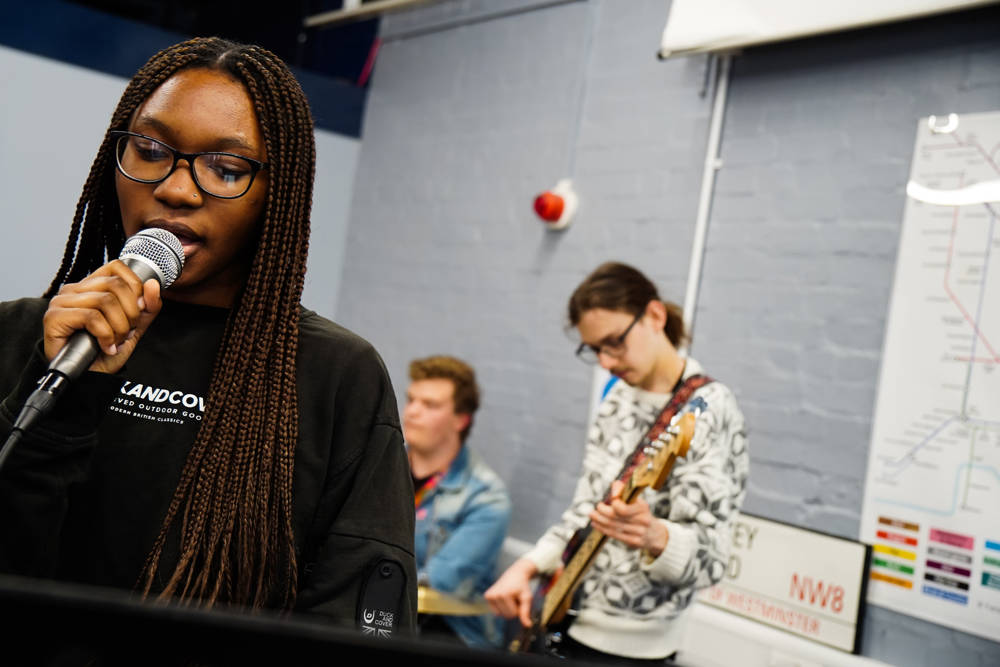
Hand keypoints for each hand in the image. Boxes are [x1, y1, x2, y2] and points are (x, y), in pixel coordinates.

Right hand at [43, 259, 162, 374]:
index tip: (139, 310)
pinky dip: (106, 335)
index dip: (135, 287)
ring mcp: (62, 302)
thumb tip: (152, 283)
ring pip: (105, 301)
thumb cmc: (105, 351)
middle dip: (130, 312)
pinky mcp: (54, 317)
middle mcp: (74, 289)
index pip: (117, 267)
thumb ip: (147, 306)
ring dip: (118, 327)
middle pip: (115, 284)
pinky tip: (105, 346)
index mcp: (91, 286)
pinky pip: (91, 317)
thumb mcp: (134, 326)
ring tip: (115, 341)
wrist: (89, 377)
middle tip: (127, 332)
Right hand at [484, 557, 537, 627]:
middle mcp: (494, 594)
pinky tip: (504, 597)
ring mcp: (489, 595)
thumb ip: (525, 612)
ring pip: (500, 614)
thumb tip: (528, 625)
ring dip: (507, 608)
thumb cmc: (522, 586)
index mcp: (504, 594)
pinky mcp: (487, 596)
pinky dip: (501, 607)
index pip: (512, 614)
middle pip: (506, 615)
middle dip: (513, 609)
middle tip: (514, 597)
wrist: (515, 573)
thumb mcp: (526, 598)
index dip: (518, 608)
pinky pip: (495, 611)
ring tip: (510, 597)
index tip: (519, 598)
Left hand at [589, 480, 668, 556]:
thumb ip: (624, 490)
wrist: (654, 533)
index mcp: (643, 507)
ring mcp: (639, 533)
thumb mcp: (636, 500)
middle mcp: (642, 520)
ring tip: (592, 515)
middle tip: (593, 509)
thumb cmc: (640, 513)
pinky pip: (615, 535)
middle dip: (602, 512)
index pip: (623, 508)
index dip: (613, 503)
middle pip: (615, 517)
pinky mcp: (634, 542)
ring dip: (599, 520)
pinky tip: (596, 524)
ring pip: (613, 526)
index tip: (606, 500)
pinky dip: (603, 529)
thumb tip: (614, 484)